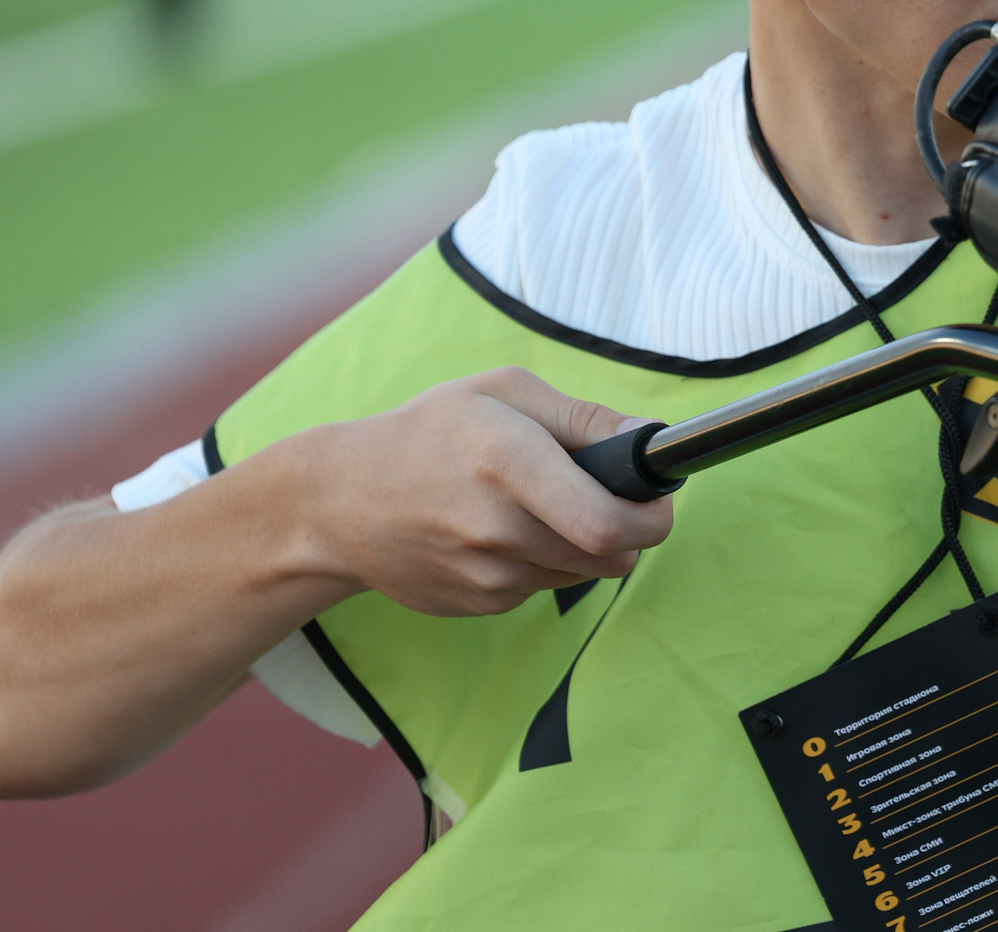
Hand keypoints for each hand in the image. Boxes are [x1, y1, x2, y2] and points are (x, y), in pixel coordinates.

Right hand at [285, 368, 675, 616]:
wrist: (340, 500)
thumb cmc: (431, 431)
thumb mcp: (503, 393)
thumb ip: (585, 419)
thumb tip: (652, 442)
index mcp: (509, 463)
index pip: (608, 523)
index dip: (652, 517)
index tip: (657, 498)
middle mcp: (498, 528)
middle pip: (611, 556)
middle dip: (628, 528)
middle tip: (607, 495)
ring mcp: (486, 575)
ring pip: (583, 574)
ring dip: (583, 544)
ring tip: (538, 504)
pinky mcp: (478, 604)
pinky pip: (544, 587)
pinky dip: (544, 561)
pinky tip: (501, 530)